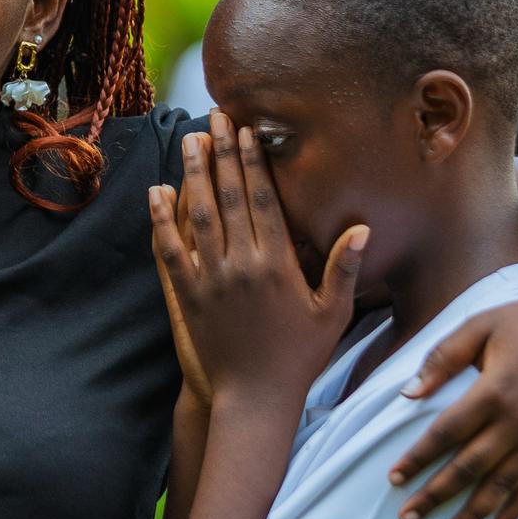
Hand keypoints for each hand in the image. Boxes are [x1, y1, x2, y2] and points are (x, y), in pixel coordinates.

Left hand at [149, 113, 366, 408]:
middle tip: (215, 119)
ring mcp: (210, 279)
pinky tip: (156, 192)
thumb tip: (360, 227)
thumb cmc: (299, 358)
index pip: (263, 200)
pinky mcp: (187, 296)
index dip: (254, 162)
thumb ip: (343, 268)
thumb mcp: (332, 314)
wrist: (255, 400)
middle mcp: (241, 265)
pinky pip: (170, 250)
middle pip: (228, 197)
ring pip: (197, 215)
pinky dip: (161, 219)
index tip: (249, 132)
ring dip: (193, 174)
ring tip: (190, 141)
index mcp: (277, 265)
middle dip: (222, 154)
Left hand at [386, 260, 517, 518]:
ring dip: (473, 514)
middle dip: (436, 496)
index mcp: (495, 390)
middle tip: (407, 518)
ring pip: (503, 485)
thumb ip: (442, 358)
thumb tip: (406, 394)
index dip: (418, 458)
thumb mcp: (479, 326)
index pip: (446, 433)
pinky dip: (516, 508)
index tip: (393, 478)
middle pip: (470, 468)